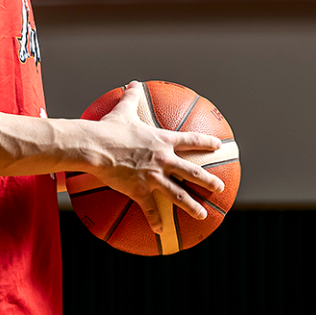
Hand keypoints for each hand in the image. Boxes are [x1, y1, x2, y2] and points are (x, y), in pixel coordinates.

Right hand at [76, 82, 225, 233]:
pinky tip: (161, 231)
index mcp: (163, 141)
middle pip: (193, 172)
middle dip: (209, 180)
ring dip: (192, 206)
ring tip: (202, 215)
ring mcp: (153, 177)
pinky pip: (150, 208)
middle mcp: (164, 160)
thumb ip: (131, 98)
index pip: (191, 140)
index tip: (218, 145)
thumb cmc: (108, 128)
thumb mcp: (122, 110)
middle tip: (219, 187)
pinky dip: (156, 220)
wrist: (95, 147)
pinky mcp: (139, 190)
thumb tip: (132, 83)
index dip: (207, 143)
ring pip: (178, 194)